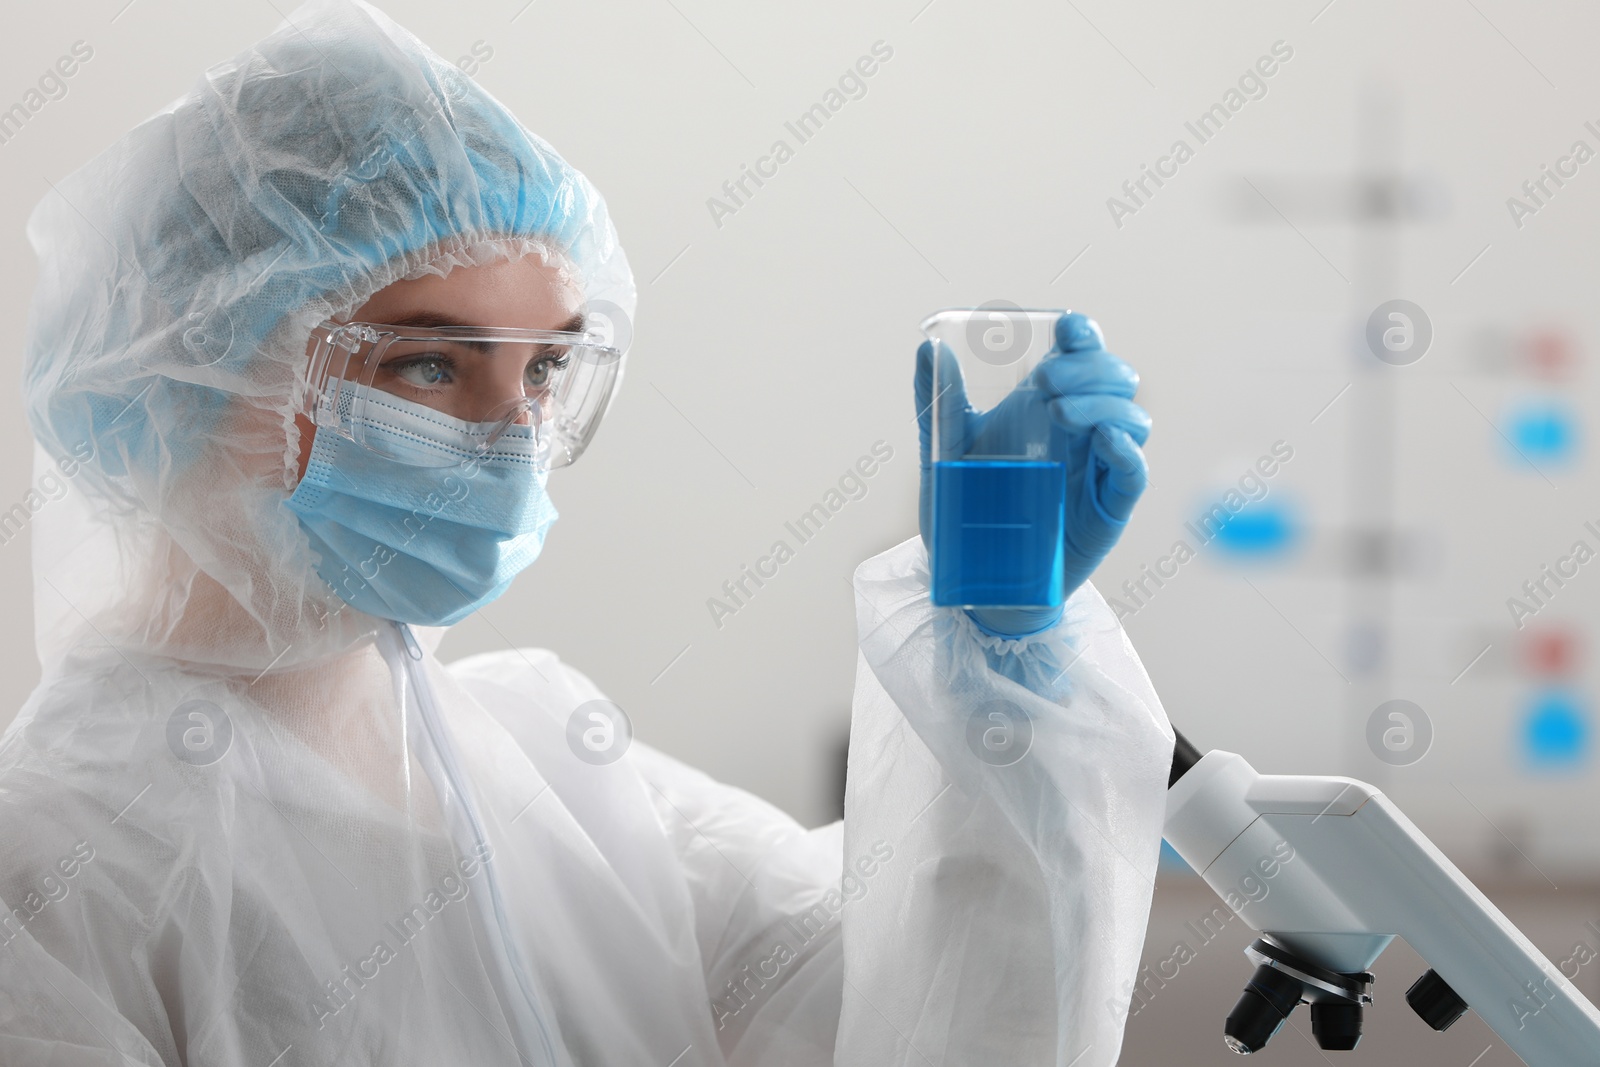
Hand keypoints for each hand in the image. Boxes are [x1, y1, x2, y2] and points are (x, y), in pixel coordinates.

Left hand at [916, 312, 1150, 636]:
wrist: (976, 576)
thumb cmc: (968, 509)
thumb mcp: (945, 450)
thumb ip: (939, 402)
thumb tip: (929, 348)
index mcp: (1049, 404)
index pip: (1083, 355)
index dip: (1084, 334)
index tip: (1065, 327)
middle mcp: (1083, 429)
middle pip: (1116, 378)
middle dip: (1090, 368)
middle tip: (1044, 382)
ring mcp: (1100, 467)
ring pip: (1132, 418)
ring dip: (1104, 405)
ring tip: (1059, 411)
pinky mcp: (1109, 509)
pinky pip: (1135, 473)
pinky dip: (1127, 451)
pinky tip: (1104, 440)